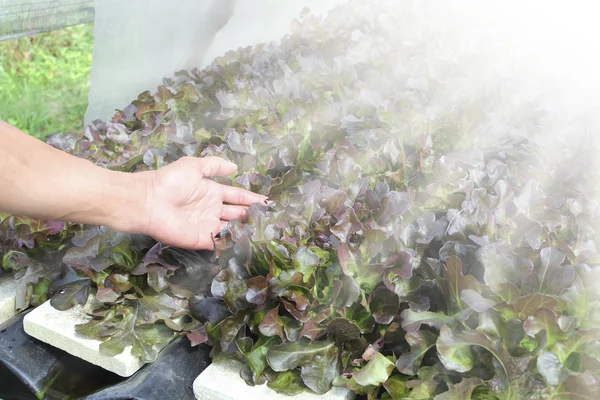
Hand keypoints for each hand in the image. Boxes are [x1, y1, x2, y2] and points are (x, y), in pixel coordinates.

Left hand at [137, 156, 266, 249]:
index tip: (268, 203)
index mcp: (212, 192)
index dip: (252, 199)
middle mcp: (212, 209)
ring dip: (246, 229)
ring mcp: (207, 225)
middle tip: (271, 219)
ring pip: (232, 228)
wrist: (149, 201)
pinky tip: (249, 243)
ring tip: (265, 230)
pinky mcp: (201, 239)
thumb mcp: (193, 166)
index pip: (237, 196)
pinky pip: (220, 242)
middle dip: (253, 215)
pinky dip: (233, 243)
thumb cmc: (170, 181)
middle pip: (237, 213)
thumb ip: (214, 165)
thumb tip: (234, 167)